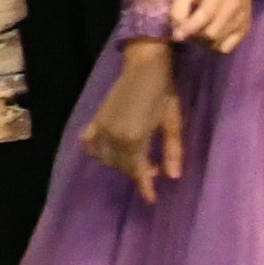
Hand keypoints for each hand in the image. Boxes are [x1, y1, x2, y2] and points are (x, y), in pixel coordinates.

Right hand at [80, 42, 188, 202]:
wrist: (144, 65)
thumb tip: (173, 176)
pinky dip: (96, 150)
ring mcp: (103, 128)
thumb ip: (173, 150)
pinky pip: (90, 142)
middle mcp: (114, 137)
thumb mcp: (173, 122)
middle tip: (154, 170)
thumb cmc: (164, 91)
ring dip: (122, 164)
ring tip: (138, 158)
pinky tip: (106, 151)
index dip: (146, 188)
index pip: (139, 171)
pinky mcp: (97, 119)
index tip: (152, 199)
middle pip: (123, 166)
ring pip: (108, 158)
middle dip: (137, 172)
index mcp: (135, 139)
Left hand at [165, 0, 261, 54]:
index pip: (205, 15)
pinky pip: (227, 48)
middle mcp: (234, 6)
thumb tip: (177, 33)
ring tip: (199, 30)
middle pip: (211, 34)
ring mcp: (242, 19)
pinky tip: (211, 36)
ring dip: (203, 42)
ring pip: (218, 43)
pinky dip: (215, 46)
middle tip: (188, 29)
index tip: (176, 35)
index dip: (189, 28)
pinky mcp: (245, 29)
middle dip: (195, 36)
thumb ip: (179, 7)